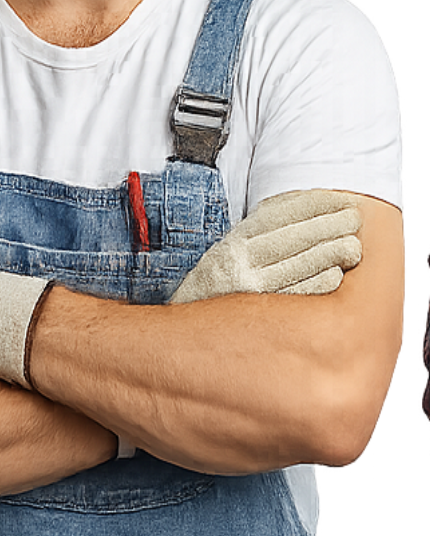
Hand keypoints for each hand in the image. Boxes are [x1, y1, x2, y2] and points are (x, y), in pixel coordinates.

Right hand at [169, 189, 361, 303]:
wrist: (181, 336)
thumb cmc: (219, 290)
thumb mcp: (232, 255)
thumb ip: (262, 238)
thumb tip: (307, 216)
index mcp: (235, 240)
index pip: (280, 214)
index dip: (313, 204)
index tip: (339, 199)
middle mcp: (237, 260)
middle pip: (293, 237)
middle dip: (328, 225)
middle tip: (354, 218)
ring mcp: (245, 287)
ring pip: (297, 264)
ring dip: (330, 252)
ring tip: (353, 246)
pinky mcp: (254, 314)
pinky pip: (294, 296)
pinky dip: (317, 284)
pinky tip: (335, 277)